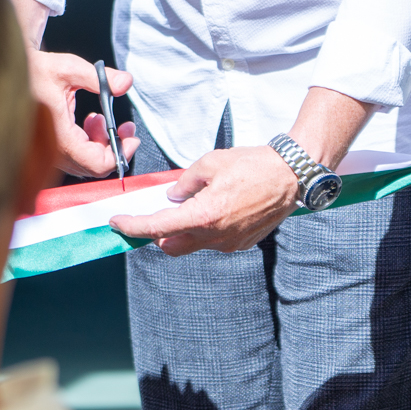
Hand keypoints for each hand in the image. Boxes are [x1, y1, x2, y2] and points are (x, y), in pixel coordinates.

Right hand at [27, 49, 138, 177]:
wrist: (8, 75)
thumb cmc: (33, 71)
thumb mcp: (68, 68)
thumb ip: (100, 78)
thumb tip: (125, 83)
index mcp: (59, 137)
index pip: (98, 163)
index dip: (121, 153)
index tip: (130, 137)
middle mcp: (53, 151)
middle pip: (94, 165)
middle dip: (114, 145)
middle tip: (123, 126)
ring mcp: (49, 152)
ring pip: (85, 161)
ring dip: (100, 142)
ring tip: (99, 117)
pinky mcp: (48, 148)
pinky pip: (75, 155)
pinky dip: (88, 141)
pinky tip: (87, 121)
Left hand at [110, 145, 297, 254]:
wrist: (293, 175)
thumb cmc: (253, 166)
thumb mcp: (209, 164)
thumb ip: (184, 183)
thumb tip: (173, 196)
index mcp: (204, 216)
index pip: (157, 229)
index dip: (133, 227)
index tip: (117, 223)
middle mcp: (216, 235)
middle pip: (170, 246)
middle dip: (156, 234)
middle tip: (150, 215)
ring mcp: (231, 242)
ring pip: (192, 244)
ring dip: (182, 231)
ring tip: (190, 205)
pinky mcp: (243, 243)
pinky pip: (213, 241)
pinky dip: (203, 230)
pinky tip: (212, 209)